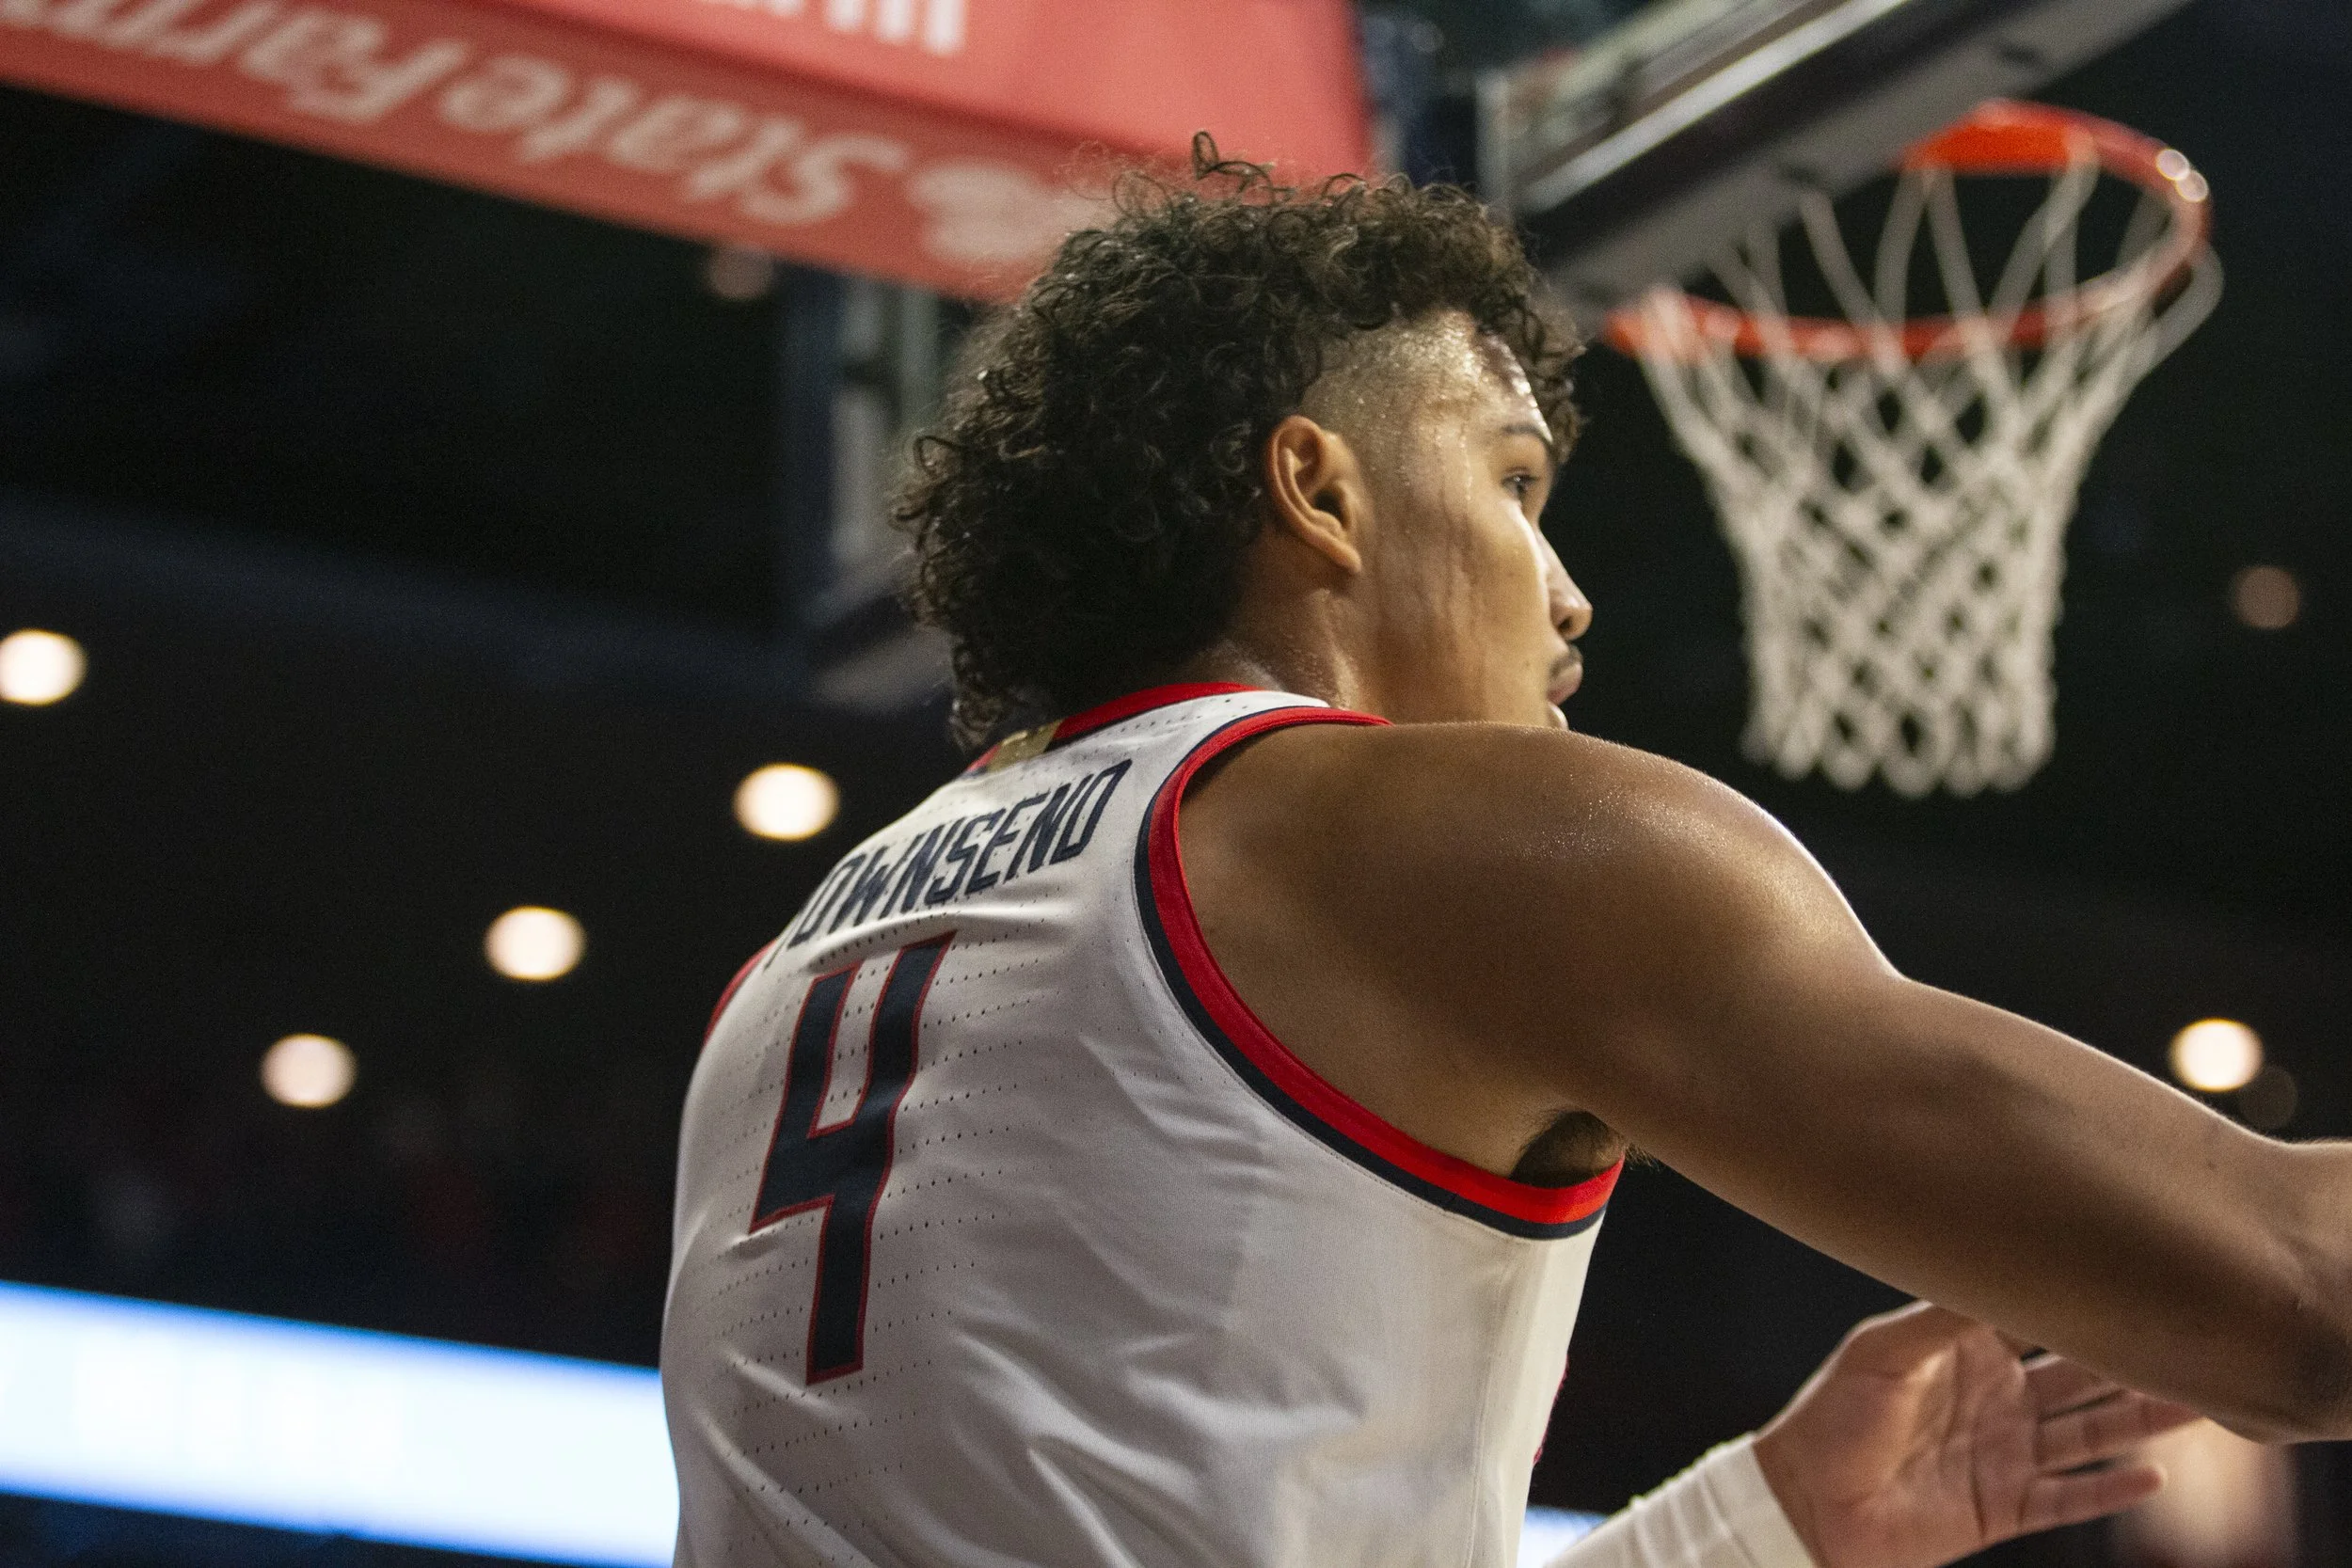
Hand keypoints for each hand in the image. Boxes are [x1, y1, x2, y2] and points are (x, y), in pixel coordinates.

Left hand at [1749, 1301, 2199, 1567]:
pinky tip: (2153, 1474)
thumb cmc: (1832, 1417)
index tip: (2135, 1272)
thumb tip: (1999, 1267)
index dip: (2084, 1300)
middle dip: (2134, 1359)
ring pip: (2093, 1434)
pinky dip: (2112, 1489)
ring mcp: (2006, 1454)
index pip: (2041, 1318)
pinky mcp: (2006, 1507)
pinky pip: (2072, 1498)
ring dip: (2144, 1421)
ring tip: (2202, 1403)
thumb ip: (1944, 1316)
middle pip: (2084, 1375)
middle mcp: (1998, 1398)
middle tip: (2193, 1337)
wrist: (1806, 1502)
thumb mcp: (1884, 1352)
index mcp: (1967, 1351)